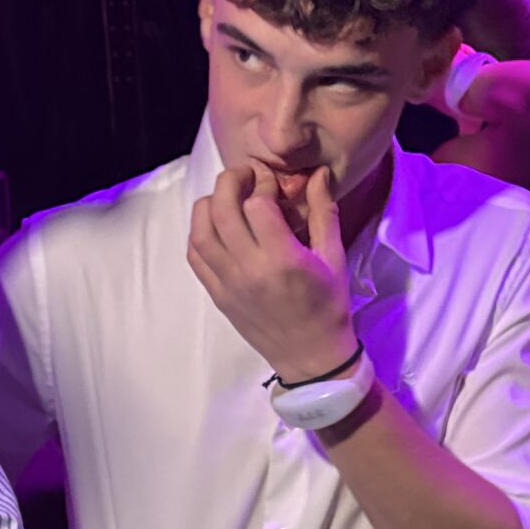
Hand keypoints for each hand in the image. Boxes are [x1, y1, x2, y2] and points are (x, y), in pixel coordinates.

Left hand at [186, 164, 356, 384]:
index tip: (273, 186)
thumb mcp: (334, 257)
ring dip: (209, 204)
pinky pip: (195, 255)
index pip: (256, 205)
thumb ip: (324, 211)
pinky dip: (199, 232)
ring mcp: (227, 283)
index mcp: (283, 260)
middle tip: (244, 176)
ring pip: (200, 230)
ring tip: (226, 198)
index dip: (263, 186)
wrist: (310, 356)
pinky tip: (216, 225)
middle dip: (230, 181)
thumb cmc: (328, 305)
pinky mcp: (216, 294)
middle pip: (221, 209)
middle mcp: (249, 270)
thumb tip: (319, 172)